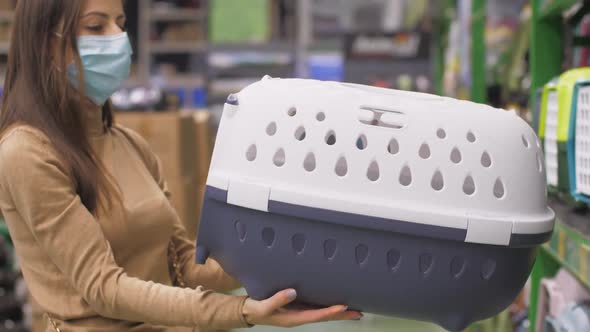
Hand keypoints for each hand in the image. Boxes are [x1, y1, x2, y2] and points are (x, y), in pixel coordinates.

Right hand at [242, 289, 362, 326]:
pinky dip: (328, 305)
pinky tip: (336, 301)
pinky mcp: (299, 306)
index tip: (343, 307)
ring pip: (323, 312)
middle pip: (325, 316)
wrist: (249, 311)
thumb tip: (292, 292)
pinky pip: (317, 307)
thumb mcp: (264, 306)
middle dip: (342, 314)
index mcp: (293, 318)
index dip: (330, 311)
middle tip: (359, 312)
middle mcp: (300, 316)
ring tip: (354, 308)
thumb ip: (277, 300)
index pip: (316, 315)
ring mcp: (300, 311)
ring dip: (338, 311)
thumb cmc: (257, 309)